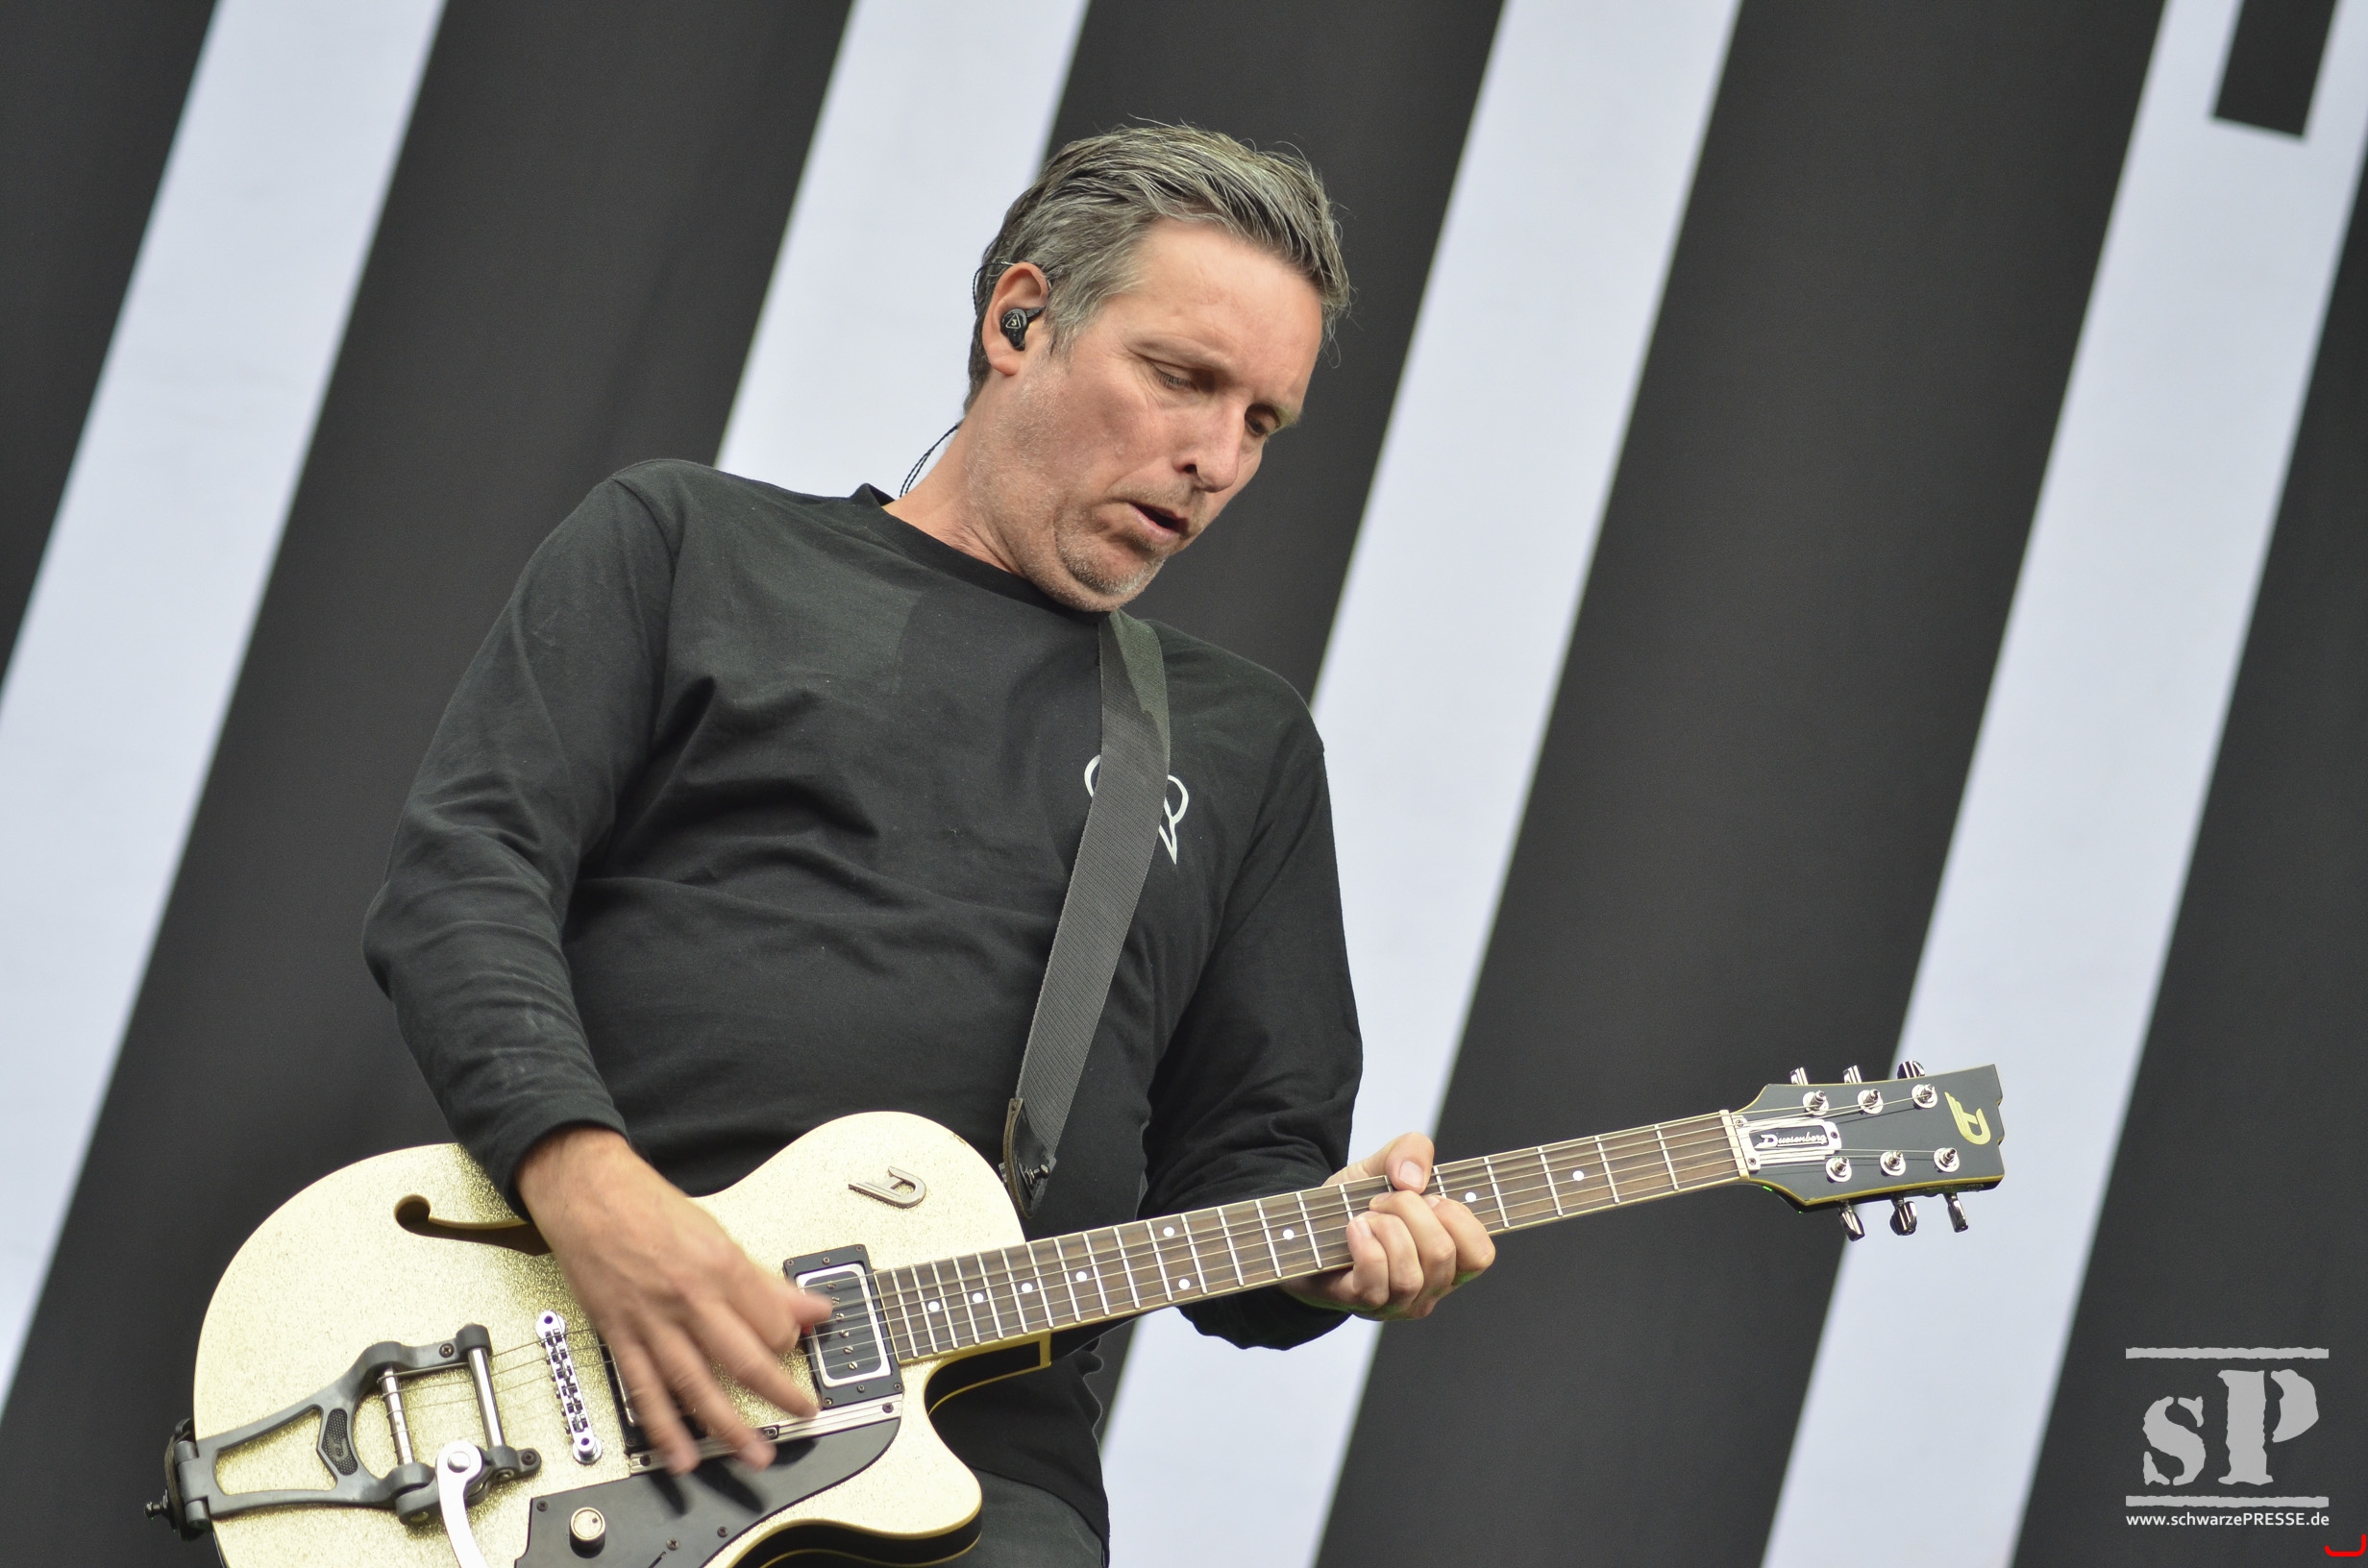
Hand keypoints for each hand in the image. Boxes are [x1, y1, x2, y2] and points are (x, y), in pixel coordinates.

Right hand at [516, 1126, 830, 1472]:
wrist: (588, 1195)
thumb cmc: (649, 1207)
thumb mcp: (718, 1235)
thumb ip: (765, 1281)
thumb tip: (811, 1306)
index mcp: (720, 1266)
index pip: (772, 1322)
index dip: (792, 1342)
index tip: (799, 1350)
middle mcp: (689, 1297)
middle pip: (743, 1359)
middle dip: (778, 1394)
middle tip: (801, 1415)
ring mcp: (652, 1321)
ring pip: (696, 1385)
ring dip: (727, 1426)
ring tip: (753, 1453)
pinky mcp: (620, 1336)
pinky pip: (645, 1391)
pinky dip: (664, 1428)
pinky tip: (680, 1454)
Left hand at [1278, 1132, 1494, 1320]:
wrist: (1305, 1228)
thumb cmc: (1353, 1205)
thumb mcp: (1383, 1167)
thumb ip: (1410, 1151)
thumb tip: (1413, 1180)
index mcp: (1448, 1259)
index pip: (1481, 1255)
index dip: (1457, 1217)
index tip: (1427, 1196)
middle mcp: (1429, 1288)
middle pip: (1442, 1255)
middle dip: (1410, 1211)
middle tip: (1383, 1200)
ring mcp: (1396, 1303)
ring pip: (1410, 1275)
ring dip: (1385, 1230)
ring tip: (1366, 1217)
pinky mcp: (1362, 1304)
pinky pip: (1375, 1280)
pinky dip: (1364, 1245)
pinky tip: (1353, 1229)